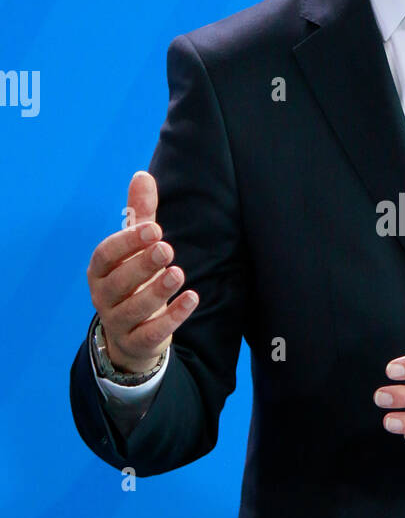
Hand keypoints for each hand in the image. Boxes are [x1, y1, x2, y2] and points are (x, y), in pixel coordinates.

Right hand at [86, 170, 198, 372]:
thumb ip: (140, 215)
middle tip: (167, 248)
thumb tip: (142, 175)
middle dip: (142, 265)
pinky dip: (173, 317)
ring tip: (179, 273)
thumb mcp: (136, 248)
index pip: (106, 255)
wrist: (131, 333)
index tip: (153, 229)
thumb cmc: (134, 280)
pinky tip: (192, 299)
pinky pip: (152, 332)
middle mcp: (103, 296)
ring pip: (133, 309)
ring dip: (157, 291)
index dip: (127, 242)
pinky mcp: (137, 342)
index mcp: (100, 271)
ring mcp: (118, 322)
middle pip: (118, 282)